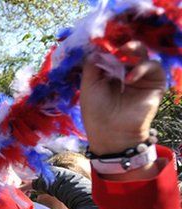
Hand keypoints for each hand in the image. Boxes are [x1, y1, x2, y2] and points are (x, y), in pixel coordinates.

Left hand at [80, 41, 164, 155]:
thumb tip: (97, 47)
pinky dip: (141, 67)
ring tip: (122, 56)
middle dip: (121, 44)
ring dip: (132, 51)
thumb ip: (92, 65)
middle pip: (128, 49)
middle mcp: (126, 71)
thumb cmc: (96, 111)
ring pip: (142, 53)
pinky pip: (153, 66)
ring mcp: (141, 76)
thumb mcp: (88, 85)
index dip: (109, 45)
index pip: (112, 51)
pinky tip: (129, 78)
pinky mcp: (155, 83)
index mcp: (110, 72)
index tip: (101, 40)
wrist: (111, 132)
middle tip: (115, 45)